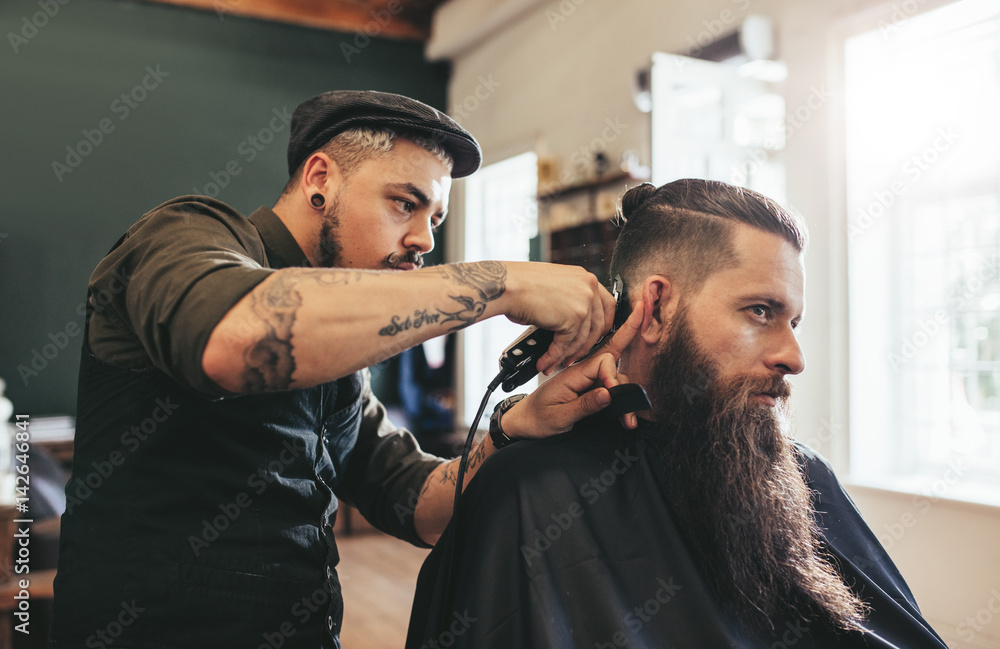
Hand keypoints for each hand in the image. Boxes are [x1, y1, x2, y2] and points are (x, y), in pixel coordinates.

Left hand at [500, 301, 644, 439]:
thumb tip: (609, 394)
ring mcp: (584, 384)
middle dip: (624, 389)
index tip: (614, 398)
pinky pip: (608, 390)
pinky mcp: (587, 393)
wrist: (522, 424)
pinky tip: (624, 414)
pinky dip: (618, 401)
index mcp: (572, 376)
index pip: (603, 362)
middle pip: (613, 370)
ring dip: (624, 397)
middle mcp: (580, 376)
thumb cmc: (535, 419)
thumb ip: (584, 405)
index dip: (613, 378)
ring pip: (613, 381)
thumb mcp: (559, 417)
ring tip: (628, 420)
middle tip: (629, 415)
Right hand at [503, 263, 616, 374]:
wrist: (507, 285)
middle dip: (587, 345)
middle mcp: (589, 287)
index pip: (607, 305)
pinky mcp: (572, 318)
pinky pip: (566, 345)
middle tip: (574, 356)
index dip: (602, 325)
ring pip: (583, 338)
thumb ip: (569, 298)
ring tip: (556, 364)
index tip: (594, 337)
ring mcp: (583, 302)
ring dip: (568, 355)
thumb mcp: (555, 285)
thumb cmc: (521, 284)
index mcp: (585, 277)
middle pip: (599, 325)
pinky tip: (545, 362)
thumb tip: (571, 320)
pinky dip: (554, 357)